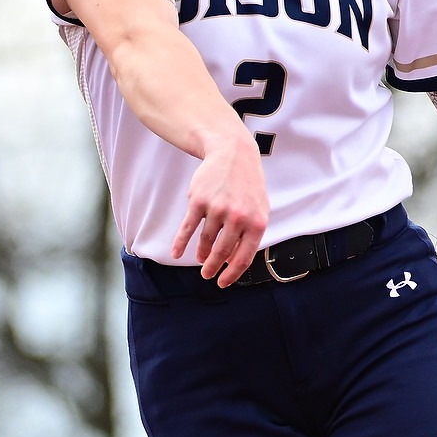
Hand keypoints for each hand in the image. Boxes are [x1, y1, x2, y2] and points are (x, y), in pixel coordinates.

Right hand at [173, 130, 269, 286]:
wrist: (234, 154)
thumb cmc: (247, 185)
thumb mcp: (259, 208)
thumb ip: (250, 234)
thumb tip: (232, 260)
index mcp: (257, 222)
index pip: (243, 257)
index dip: (231, 273)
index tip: (222, 282)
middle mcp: (238, 217)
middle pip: (221, 252)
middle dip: (212, 267)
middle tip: (206, 274)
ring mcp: (217, 209)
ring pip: (205, 241)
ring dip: (200, 254)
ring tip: (200, 258)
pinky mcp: (198, 201)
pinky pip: (188, 229)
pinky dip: (180, 243)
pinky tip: (176, 253)